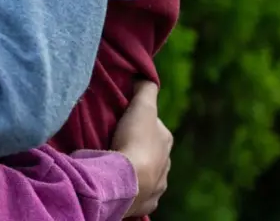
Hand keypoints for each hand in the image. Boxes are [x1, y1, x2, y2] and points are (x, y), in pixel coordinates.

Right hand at [112, 81, 171, 217]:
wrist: (125, 180)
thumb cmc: (134, 141)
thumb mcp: (142, 106)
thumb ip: (146, 89)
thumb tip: (145, 76)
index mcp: (166, 141)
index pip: (153, 126)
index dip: (138, 120)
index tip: (122, 119)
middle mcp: (165, 165)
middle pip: (150, 150)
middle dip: (136, 146)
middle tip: (115, 140)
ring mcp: (155, 186)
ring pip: (145, 172)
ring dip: (133, 168)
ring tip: (113, 163)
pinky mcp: (144, 203)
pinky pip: (137, 192)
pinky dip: (129, 187)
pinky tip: (118, 182)